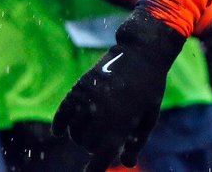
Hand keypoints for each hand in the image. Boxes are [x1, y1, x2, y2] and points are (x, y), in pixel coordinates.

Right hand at [53, 11, 183, 170]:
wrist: (142, 52)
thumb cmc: (150, 87)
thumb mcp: (149, 115)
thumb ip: (137, 141)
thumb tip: (127, 163)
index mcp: (124, 121)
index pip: (102, 155)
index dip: (94, 170)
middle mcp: (104, 112)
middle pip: (87, 145)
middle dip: (94, 147)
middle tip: (103, 140)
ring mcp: (90, 98)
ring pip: (74, 132)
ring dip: (80, 137)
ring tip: (91, 131)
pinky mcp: (80, 87)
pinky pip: (62, 113)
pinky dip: (60, 125)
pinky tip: (60, 131)